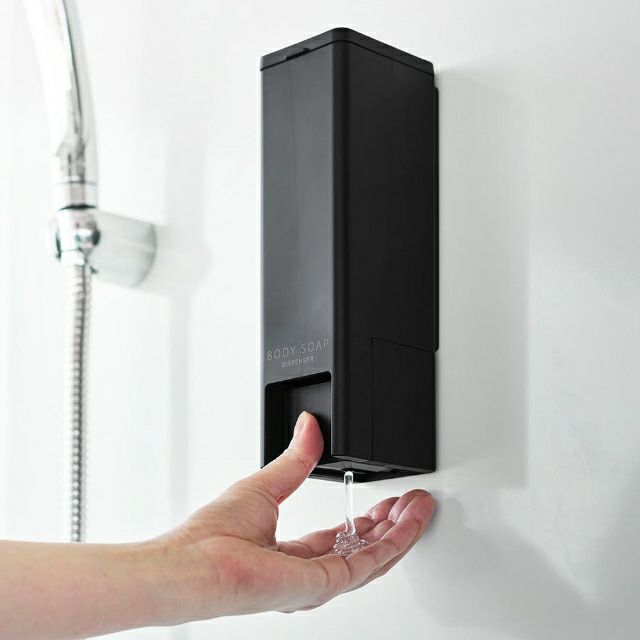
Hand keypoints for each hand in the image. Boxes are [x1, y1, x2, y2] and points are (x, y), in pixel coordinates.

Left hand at [160, 411, 435, 620]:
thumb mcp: (265, 486)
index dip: (367, 520)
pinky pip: (366, 563)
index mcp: (289, 553)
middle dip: (392, 525)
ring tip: (419, 508)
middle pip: (363, 549)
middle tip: (414, 502)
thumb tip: (309, 426)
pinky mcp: (320, 584)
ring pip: (372, 558)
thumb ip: (295, 460)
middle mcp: (306, 573)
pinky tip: (406, 523)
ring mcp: (315, 583)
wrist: (192, 563)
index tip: (388, 502)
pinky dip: (392, 542)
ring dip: (399, 532)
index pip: (340, 538)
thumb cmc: (210, 537)